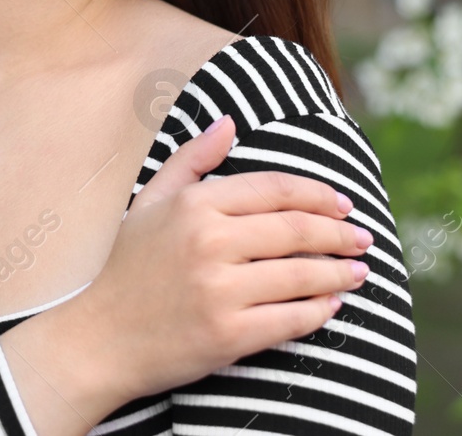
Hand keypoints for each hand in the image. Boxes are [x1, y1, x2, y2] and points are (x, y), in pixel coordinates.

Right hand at [7, 114, 371, 424]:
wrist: (99, 339)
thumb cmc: (127, 269)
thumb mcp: (149, 202)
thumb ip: (192, 160)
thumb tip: (229, 122)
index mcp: (194, 205)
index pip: (275, 189)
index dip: (318, 194)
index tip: (344, 203)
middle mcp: (209, 242)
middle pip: (297, 230)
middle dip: (340, 233)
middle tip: (362, 238)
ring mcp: (220, 290)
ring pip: (302, 274)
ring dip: (340, 272)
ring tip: (358, 271)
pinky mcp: (229, 334)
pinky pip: (292, 318)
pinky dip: (320, 311)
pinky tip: (331, 305)